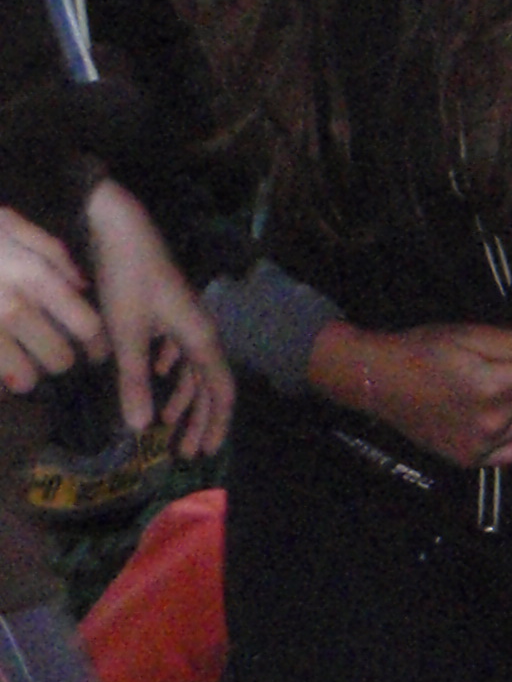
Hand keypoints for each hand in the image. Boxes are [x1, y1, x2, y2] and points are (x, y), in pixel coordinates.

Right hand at [0, 206, 105, 395]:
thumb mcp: (7, 224)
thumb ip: (51, 251)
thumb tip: (83, 285)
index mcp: (33, 276)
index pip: (87, 325)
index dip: (96, 345)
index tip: (94, 352)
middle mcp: (12, 306)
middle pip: (59, 357)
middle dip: (60, 361)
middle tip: (53, 358)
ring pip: (24, 376)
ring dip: (27, 376)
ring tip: (23, 371)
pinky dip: (1, 383)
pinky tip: (1, 378)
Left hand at [81, 180, 231, 454]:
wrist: (120, 230)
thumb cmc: (127, 280)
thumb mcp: (126, 334)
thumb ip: (134, 381)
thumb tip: (139, 428)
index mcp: (200, 338)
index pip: (221, 390)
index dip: (216, 423)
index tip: (205, 452)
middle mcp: (201, 331)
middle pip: (210, 384)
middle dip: (199, 419)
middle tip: (186, 451)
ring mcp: (185, 321)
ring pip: (193, 368)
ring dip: (183, 398)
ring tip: (167, 424)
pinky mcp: (169, 311)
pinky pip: (179, 350)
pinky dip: (171, 370)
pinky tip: (158, 375)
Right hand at [315, 322, 511, 466]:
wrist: (379, 381)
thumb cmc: (424, 350)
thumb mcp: (471, 334)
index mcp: (490, 388)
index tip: (509, 352)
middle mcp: (490, 423)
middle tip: (491, 369)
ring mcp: (480, 446)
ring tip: (491, 393)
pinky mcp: (470, 460)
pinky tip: (493, 419)